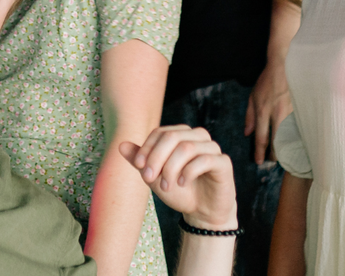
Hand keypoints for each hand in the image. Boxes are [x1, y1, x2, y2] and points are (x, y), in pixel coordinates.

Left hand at [120, 126, 236, 230]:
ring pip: (187, 147)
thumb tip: (121, 145)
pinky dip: (189, 172)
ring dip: (171, 168)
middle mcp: (197, 136)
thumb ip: (139, 161)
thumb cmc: (179, 191)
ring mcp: (212, 148)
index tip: (139, 167)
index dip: (147, 148)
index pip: (160, 132)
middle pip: (172, 137)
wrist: (202, 212)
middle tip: (149, 178)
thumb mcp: (154, 176)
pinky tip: (182, 183)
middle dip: (156, 158)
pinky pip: (205, 159)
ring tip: (166, 186)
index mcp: (181, 134)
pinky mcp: (223, 162)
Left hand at [244, 60, 292, 164]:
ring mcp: (290, 112)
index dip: (259, 152)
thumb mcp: (253, 97)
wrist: (284, 67)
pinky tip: (296, 144)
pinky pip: (297, 127)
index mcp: (263, 111)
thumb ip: (249, 116)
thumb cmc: (267, 82)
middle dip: (275, 154)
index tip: (258, 161)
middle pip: (277, 141)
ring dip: (286, 147)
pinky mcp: (299, 109)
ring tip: (284, 156)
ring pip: (288, 136)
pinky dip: (296, 137)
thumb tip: (247, 133)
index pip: (261, 137)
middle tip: (272, 162)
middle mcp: (276, 114)